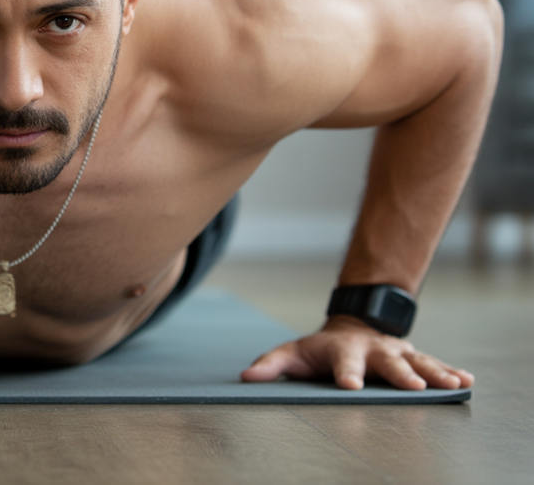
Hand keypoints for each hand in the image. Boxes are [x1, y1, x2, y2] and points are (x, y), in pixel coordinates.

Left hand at [240, 315, 474, 390]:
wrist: (351, 327)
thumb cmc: (319, 350)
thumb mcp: (293, 354)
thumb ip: (271, 365)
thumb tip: (247, 377)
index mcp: (342, 351)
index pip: (343, 362)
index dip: (346, 373)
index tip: (351, 386)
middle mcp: (372, 350)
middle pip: (387, 362)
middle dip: (400, 373)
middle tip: (413, 387)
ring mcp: (395, 352)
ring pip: (417, 361)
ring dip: (433, 373)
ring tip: (450, 385)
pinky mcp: (412, 358)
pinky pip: (434, 364)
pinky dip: (451, 372)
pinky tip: (466, 382)